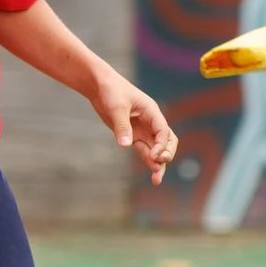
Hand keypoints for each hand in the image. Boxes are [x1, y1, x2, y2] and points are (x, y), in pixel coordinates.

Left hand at [92, 66, 178, 184]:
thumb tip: (126, 145)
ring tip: (156, 181)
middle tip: (158, 168)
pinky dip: (147, 160)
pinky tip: (151, 172)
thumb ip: (122, 126)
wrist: (99, 85)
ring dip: (157, 164)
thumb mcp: (116, 107)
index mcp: (151, 112)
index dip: (162, 145)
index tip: (155, 156)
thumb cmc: (111, 90)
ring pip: (155, 149)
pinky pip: (143, 150)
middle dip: (165, 155)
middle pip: (166, 142)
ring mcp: (141, 129)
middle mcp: (150, 122)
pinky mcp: (131, 135)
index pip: (163, 131)